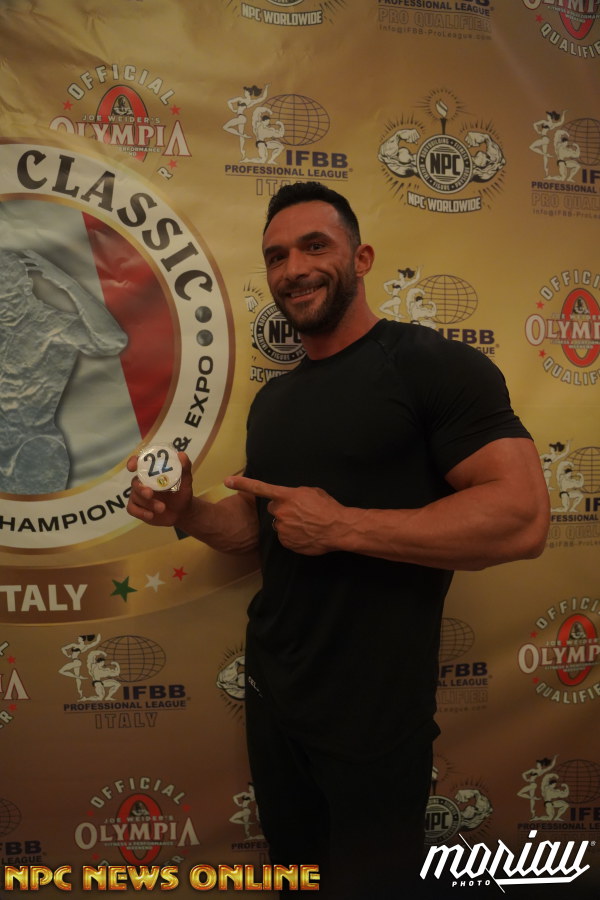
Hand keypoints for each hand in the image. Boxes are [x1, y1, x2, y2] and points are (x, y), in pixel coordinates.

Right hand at [127, 452, 193, 526]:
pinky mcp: (138, 508)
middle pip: (135, 482)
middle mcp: (142, 482)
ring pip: (136, 497)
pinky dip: (141, 512)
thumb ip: (185, 467)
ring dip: (148, 503)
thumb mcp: (186, 480)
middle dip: (141, 488)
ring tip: (162, 508)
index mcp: (152, 472)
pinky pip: (132, 509)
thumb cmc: (182, 492)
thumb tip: (181, 454)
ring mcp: (138, 495)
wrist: (183, 512)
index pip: (138, 463)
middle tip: (150, 493)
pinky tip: (151, 515)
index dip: (133, 462)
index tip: (132, 467)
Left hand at [224, 475, 348, 554]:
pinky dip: (293, 536)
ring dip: (288, 524)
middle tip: (299, 513)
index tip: (227, 481)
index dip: (242, 484)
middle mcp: (281, 512)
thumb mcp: (311, 492)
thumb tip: (290, 499)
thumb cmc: (328, 508)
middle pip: (273, 509)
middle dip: (282, 510)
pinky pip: (285, 538)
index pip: (260, 488)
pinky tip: (305, 534)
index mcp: (286, 496)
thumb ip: (295, 494)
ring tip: (306, 525)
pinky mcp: (286, 542)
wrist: (337, 528)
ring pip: (279, 524)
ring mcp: (283, 528)